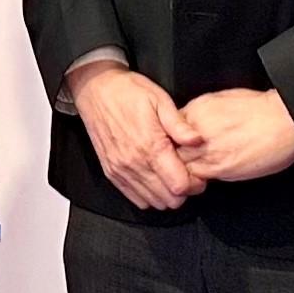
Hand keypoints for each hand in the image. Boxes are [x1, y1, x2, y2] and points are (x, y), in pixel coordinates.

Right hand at [68, 60, 204, 209]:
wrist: (95, 89)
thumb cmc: (127, 92)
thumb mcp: (160, 100)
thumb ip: (180, 125)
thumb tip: (198, 141)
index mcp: (150, 146)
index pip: (180, 186)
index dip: (195, 184)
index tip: (198, 173)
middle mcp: (134, 163)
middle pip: (169, 200)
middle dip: (184, 190)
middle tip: (186, 173)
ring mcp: (121, 170)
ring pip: (154, 202)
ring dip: (166, 194)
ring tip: (170, 174)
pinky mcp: (111, 172)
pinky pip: (136, 199)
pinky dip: (149, 195)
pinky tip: (154, 178)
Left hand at [173, 87, 293, 183]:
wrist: (285, 120)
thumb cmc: (261, 108)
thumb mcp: (221, 100)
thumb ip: (201, 114)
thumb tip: (190, 125)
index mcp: (197, 110)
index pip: (167, 128)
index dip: (168, 139)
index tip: (171, 145)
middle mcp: (198, 129)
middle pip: (169, 148)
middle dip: (170, 156)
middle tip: (173, 163)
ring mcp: (208, 150)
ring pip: (180, 166)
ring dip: (181, 171)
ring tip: (185, 173)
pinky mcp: (221, 168)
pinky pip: (197, 178)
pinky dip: (195, 181)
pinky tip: (200, 179)